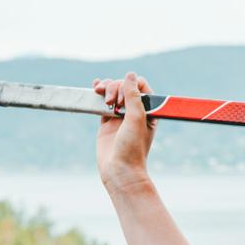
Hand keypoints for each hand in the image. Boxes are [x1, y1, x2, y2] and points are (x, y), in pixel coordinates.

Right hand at [93, 71, 156, 191]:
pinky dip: (99, 93)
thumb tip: (130, 75)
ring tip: (103, 97)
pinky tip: (95, 86)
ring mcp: (120, 116)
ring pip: (113, 92)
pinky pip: (102, 102)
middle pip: (125, 87)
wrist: (119, 169)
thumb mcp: (136, 119)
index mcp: (149, 111)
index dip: (131, 85)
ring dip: (107, 88)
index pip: (141, 87)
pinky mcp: (106, 121)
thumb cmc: (132, 148)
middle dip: (116, 88)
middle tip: (113, 103)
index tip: (124, 96)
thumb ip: (133, 97)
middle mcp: (135, 112)